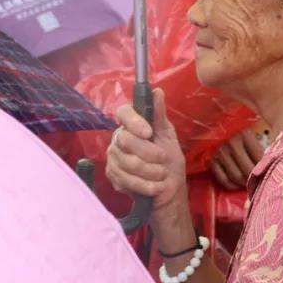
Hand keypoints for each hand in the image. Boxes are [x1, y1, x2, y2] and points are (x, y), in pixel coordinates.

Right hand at [106, 88, 186, 212]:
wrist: (169, 191)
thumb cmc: (169, 161)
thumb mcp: (168, 137)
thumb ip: (160, 115)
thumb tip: (157, 91)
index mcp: (132, 125)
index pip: (123, 112)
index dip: (134, 121)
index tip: (149, 132)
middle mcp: (118, 139)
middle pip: (125, 140)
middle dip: (149, 153)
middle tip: (163, 159)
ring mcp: (113, 158)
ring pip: (127, 162)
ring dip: (150, 172)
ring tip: (161, 175)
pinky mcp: (113, 176)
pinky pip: (126, 180)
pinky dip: (145, 185)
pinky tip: (155, 187)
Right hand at [210, 130, 264, 189]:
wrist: (218, 127)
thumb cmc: (241, 131)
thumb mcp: (254, 132)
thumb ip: (264, 145)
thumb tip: (275, 162)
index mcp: (245, 135)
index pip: (259, 158)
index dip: (266, 168)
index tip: (270, 173)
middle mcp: (231, 144)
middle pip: (248, 170)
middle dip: (255, 179)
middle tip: (261, 182)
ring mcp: (220, 153)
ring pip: (236, 177)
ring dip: (244, 183)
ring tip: (250, 183)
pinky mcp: (212, 161)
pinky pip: (223, 180)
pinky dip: (231, 185)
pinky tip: (237, 184)